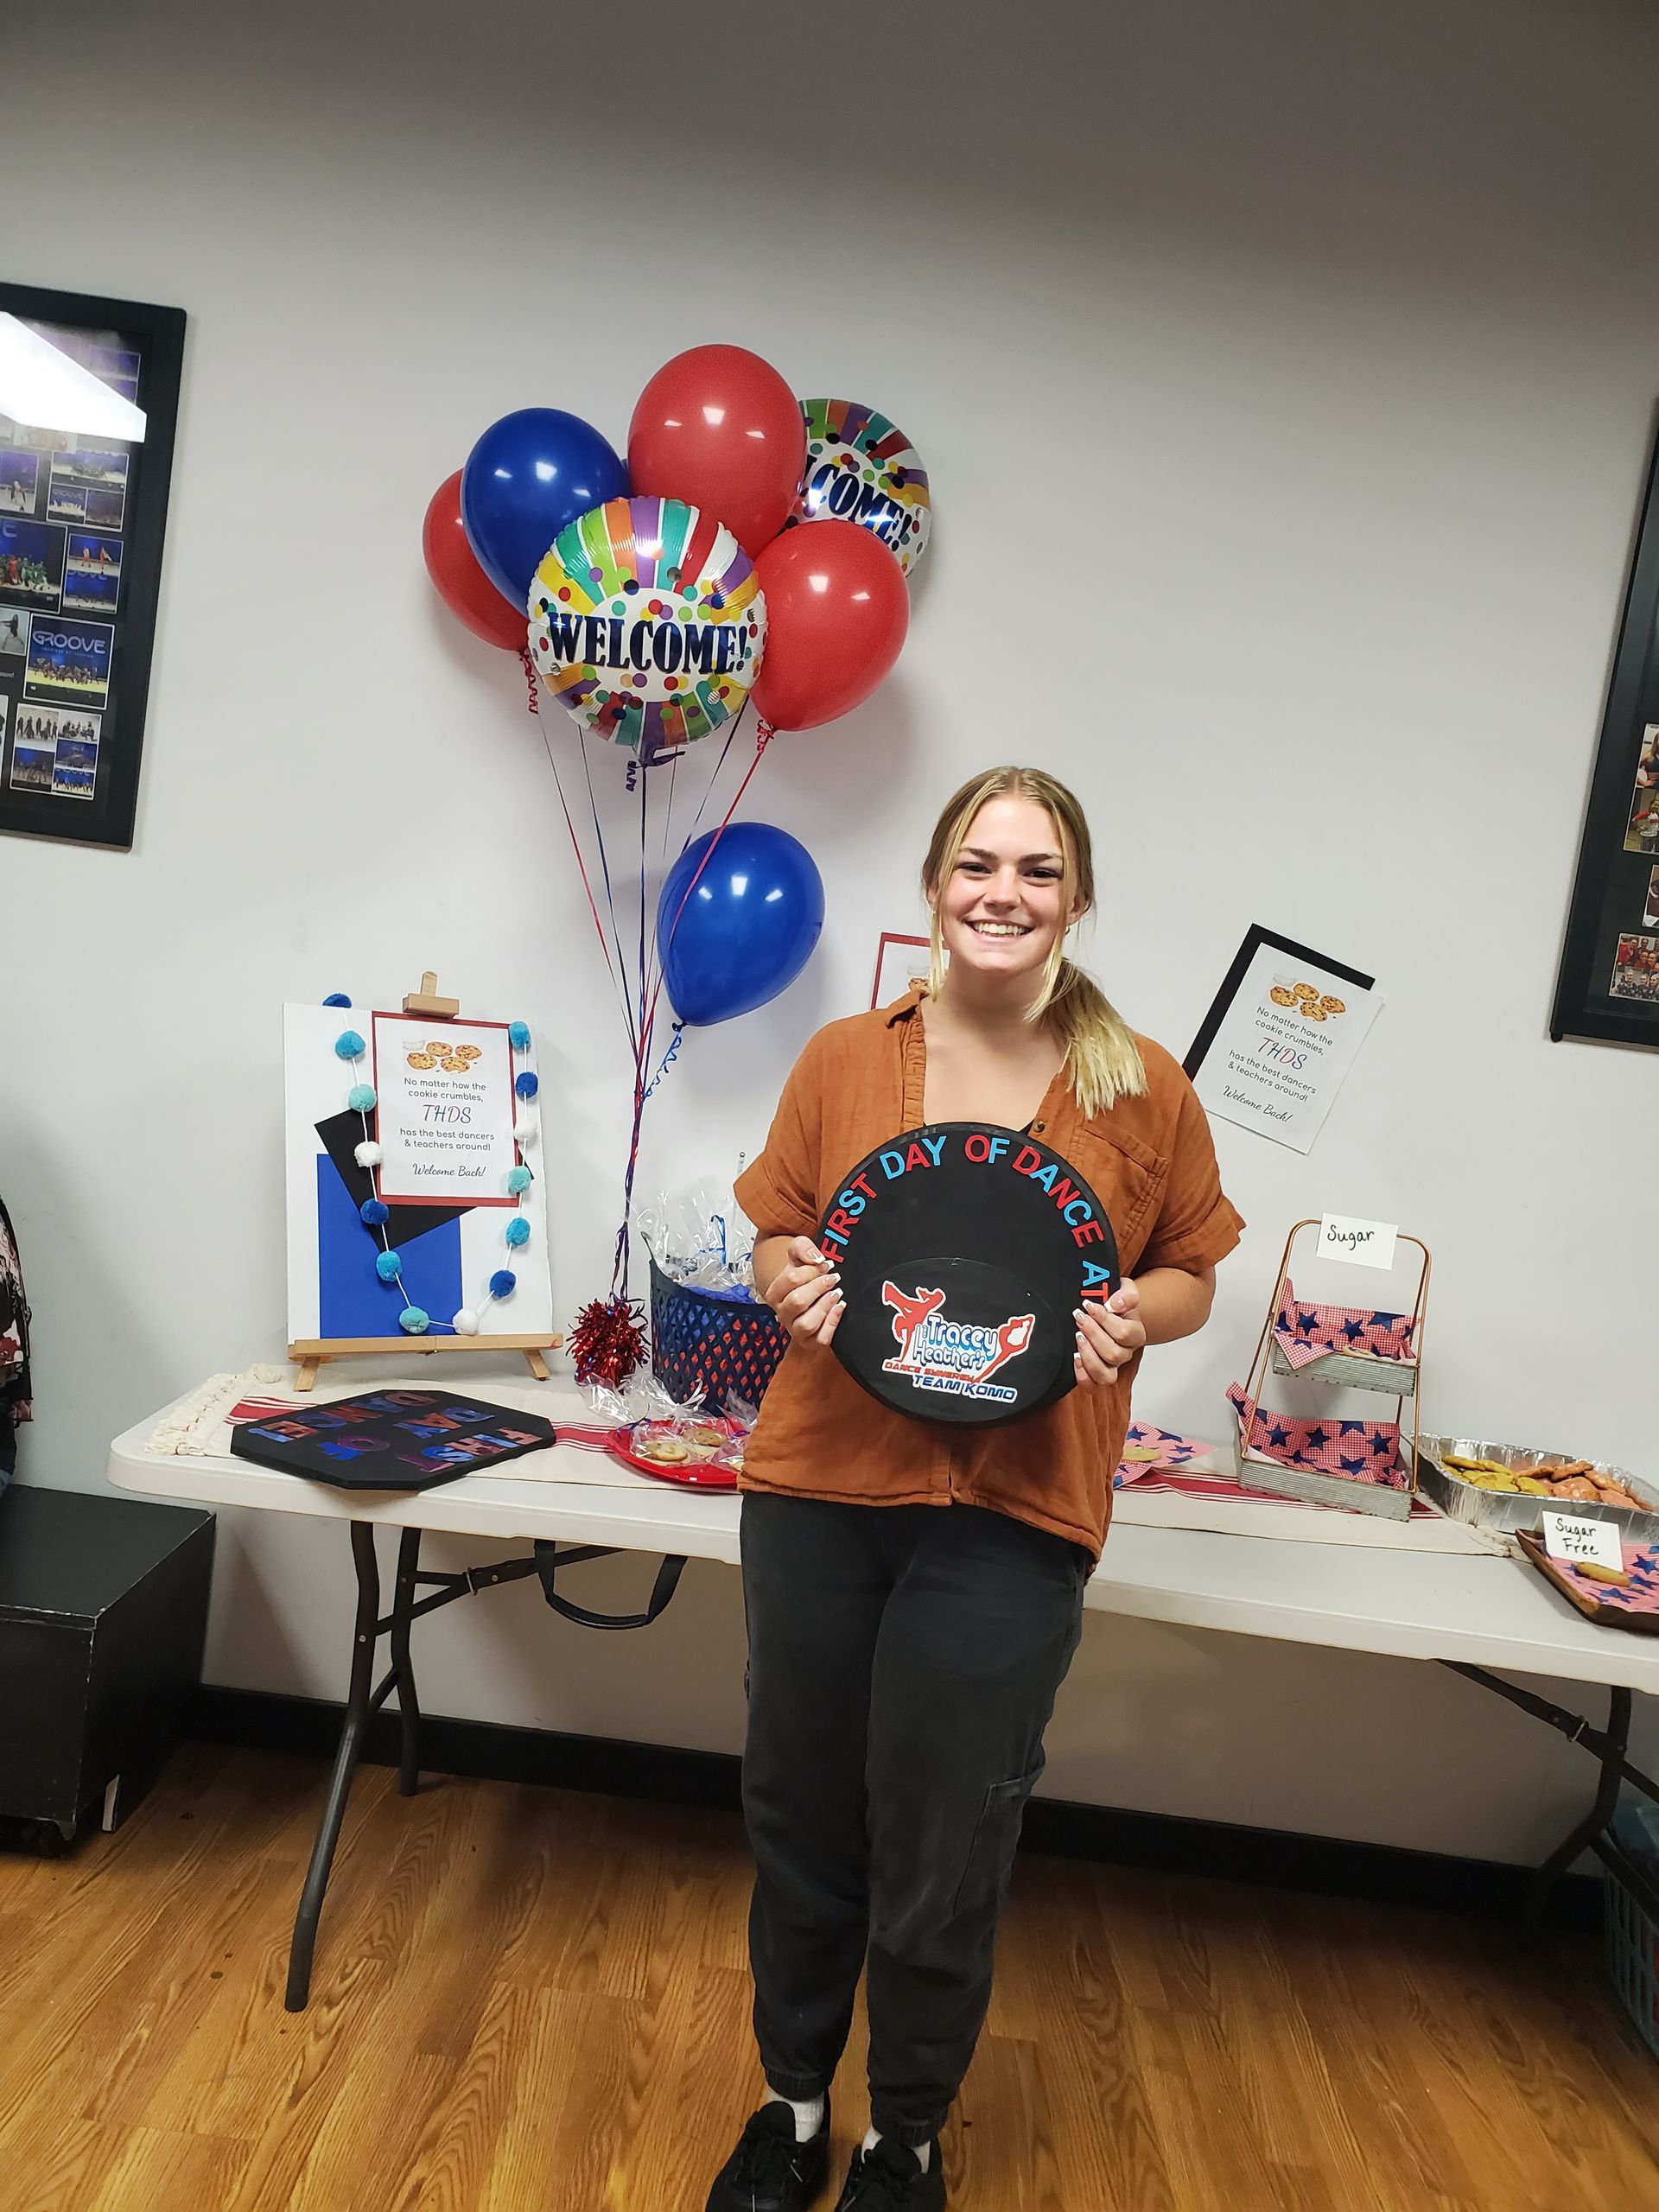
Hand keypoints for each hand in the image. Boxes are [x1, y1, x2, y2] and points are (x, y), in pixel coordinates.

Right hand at [763, 1235, 845, 1349]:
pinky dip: (832, 1323)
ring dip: (824, 1306)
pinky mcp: (811, 1342)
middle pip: (797, 1301)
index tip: (825, 1265)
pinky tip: (840, 1308)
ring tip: (836, 1294)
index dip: (811, 1270)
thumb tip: (815, 1259)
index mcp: (775, 1293)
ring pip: (806, 1324)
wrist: (811, 1291)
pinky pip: (820, 1339)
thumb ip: (802, 1247)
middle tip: (833, 1278)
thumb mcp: (799, 1254)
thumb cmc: (804, 1275)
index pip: (790, 1280)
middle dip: (819, 1287)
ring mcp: (796, 1330)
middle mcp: (783, 1313)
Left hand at [1074, 1279, 1145, 1387]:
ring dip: (1088, 1356)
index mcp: (1136, 1334)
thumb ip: (1126, 1295)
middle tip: (1079, 1318)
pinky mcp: (1097, 1375)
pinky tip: (1075, 1358)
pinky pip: (1092, 1386)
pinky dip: (1082, 1375)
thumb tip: (1115, 1304)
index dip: (1104, 1320)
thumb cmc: (1116, 1303)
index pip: (1124, 1333)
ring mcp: (1112, 1366)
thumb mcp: (1125, 1290)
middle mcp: (1126, 1353)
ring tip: (1078, 1337)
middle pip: (1113, 1354)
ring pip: (1105, 1375)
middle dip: (1092, 1335)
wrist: (1112, 1312)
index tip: (1089, 1306)